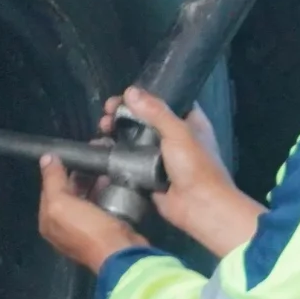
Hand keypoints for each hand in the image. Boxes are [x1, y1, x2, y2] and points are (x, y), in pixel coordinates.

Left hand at [36, 154, 146, 272]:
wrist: (120, 253)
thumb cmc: (87, 229)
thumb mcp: (62, 203)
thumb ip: (53, 180)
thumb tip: (46, 157)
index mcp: (48, 221)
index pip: (48, 189)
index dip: (58, 171)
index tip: (73, 154)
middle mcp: (63, 226)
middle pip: (68, 193)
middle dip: (78, 176)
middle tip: (92, 158)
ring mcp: (84, 228)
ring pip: (85, 197)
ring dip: (93, 182)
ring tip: (104, 167)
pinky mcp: (104, 227)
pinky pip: (101, 203)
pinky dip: (105, 192)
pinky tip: (113, 181)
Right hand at [105, 87, 262, 255]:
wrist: (199, 207)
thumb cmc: (195, 165)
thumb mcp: (178, 132)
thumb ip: (155, 111)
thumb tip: (130, 91)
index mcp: (190, 121)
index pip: (164, 100)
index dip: (143, 96)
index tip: (122, 96)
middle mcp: (175, 137)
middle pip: (145, 120)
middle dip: (124, 116)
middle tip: (105, 116)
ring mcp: (161, 157)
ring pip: (134, 140)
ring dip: (117, 134)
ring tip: (101, 131)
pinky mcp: (148, 175)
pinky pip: (130, 161)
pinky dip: (116, 155)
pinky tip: (101, 150)